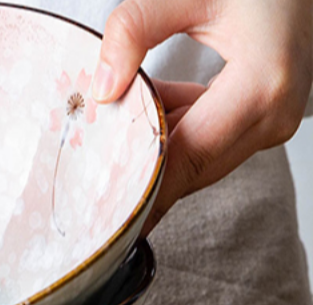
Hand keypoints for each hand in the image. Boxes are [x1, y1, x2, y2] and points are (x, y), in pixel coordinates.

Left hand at [93, 0, 312, 230]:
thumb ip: (136, 28)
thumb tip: (101, 90)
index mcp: (262, 85)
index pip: (186, 159)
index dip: (143, 192)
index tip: (104, 219)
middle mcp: (273, 116)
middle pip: (191, 170)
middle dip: (141, 174)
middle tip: (88, 185)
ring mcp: (272, 121)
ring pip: (196, 161)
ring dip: (156, 147)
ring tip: (117, 124)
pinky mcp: (264, 118)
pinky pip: (207, 142)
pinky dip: (175, 130)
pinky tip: (152, 102)